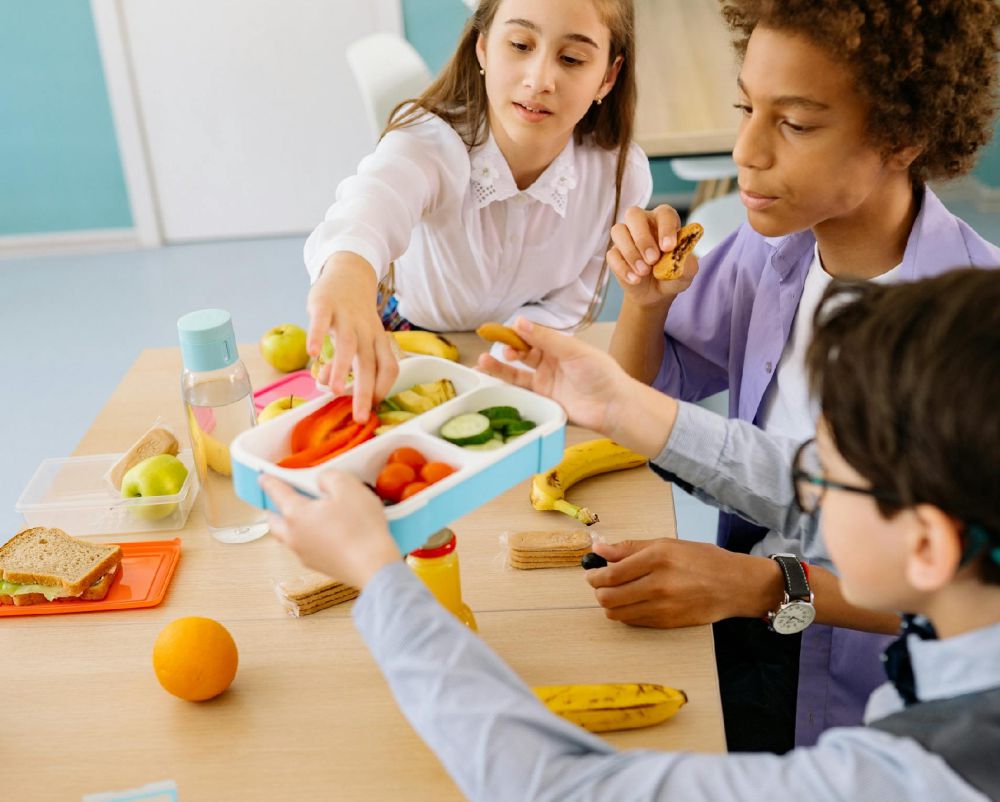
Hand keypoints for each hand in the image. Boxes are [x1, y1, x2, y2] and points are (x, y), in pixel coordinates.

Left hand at [261, 471, 400, 589]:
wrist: (374, 566)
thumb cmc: (360, 528)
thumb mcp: (348, 486)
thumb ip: (329, 476)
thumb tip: (322, 480)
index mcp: (296, 514)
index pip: (276, 493)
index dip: (270, 482)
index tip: (264, 478)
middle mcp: (294, 536)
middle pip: (275, 521)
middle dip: (276, 509)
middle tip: (285, 500)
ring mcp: (305, 554)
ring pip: (289, 537)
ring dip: (292, 526)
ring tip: (309, 517)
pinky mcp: (320, 566)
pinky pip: (307, 549)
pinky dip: (310, 539)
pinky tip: (328, 533)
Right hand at [307, 253, 398, 421]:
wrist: (349, 274)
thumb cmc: (353, 316)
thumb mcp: (356, 340)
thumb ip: (345, 364)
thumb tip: (330, 386)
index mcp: (378, 341)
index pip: (389, 368)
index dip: (382, 389)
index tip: (370, 409)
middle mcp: (366, 331)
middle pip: (369, 364)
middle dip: (365, 393)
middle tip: (358, 416)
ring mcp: (347, 317)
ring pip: (348, 345)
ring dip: (343, 369)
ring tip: (334, 391)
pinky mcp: (326, 304)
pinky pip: (322, 321)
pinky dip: (317, 336)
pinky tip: (312, 353)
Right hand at [476, 317, 633, 435]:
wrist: (613, 406)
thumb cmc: (601, 374)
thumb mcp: (573, 350)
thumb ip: (546, 338)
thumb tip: (519, 322)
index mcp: (558, 346)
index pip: (531, 335)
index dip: (514, 333)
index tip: (499, 330)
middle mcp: (549, 363)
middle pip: (520, 353)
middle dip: (506, 349)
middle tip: (498, 350)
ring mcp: (545, 382)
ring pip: (515, 373)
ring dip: (499, 367)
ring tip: (482, 362)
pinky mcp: (542, 401)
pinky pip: (519, 392)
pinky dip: (504, 386)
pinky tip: (491, 382)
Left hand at [584, 538, 782, 627]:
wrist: (734, 585)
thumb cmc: (702, 559)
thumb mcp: (667, 544)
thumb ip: (630, 548)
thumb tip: (599, 549)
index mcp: (658, 558)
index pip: (612, 574)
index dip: (595, 576)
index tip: (591, 573)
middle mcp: (659, 584)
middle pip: (609, 597)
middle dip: (598, 591)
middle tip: (599, 584)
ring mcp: (664, 607)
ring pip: (618, 613)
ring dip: (609, 605)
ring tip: (613, 594)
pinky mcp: (668, 623)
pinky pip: (633, 621)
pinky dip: (625, 613)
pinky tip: (631, 602)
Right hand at [608, 205, 697, 306]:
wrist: (655, 294)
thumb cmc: (672, 276)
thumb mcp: (686, 273)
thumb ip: (688, 264)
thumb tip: (682, 256)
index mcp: (664, 221)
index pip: (664, 214)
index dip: (666, 228)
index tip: (669, 247)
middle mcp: (643, 223)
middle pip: (634, 215)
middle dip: (643, 238)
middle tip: (653, 260)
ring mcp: (626, 237)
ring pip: (619, 231)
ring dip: (631, 253)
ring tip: (644, 272)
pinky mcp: (614, 253)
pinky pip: (612, 254)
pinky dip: (623, 268)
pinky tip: (635, 280)